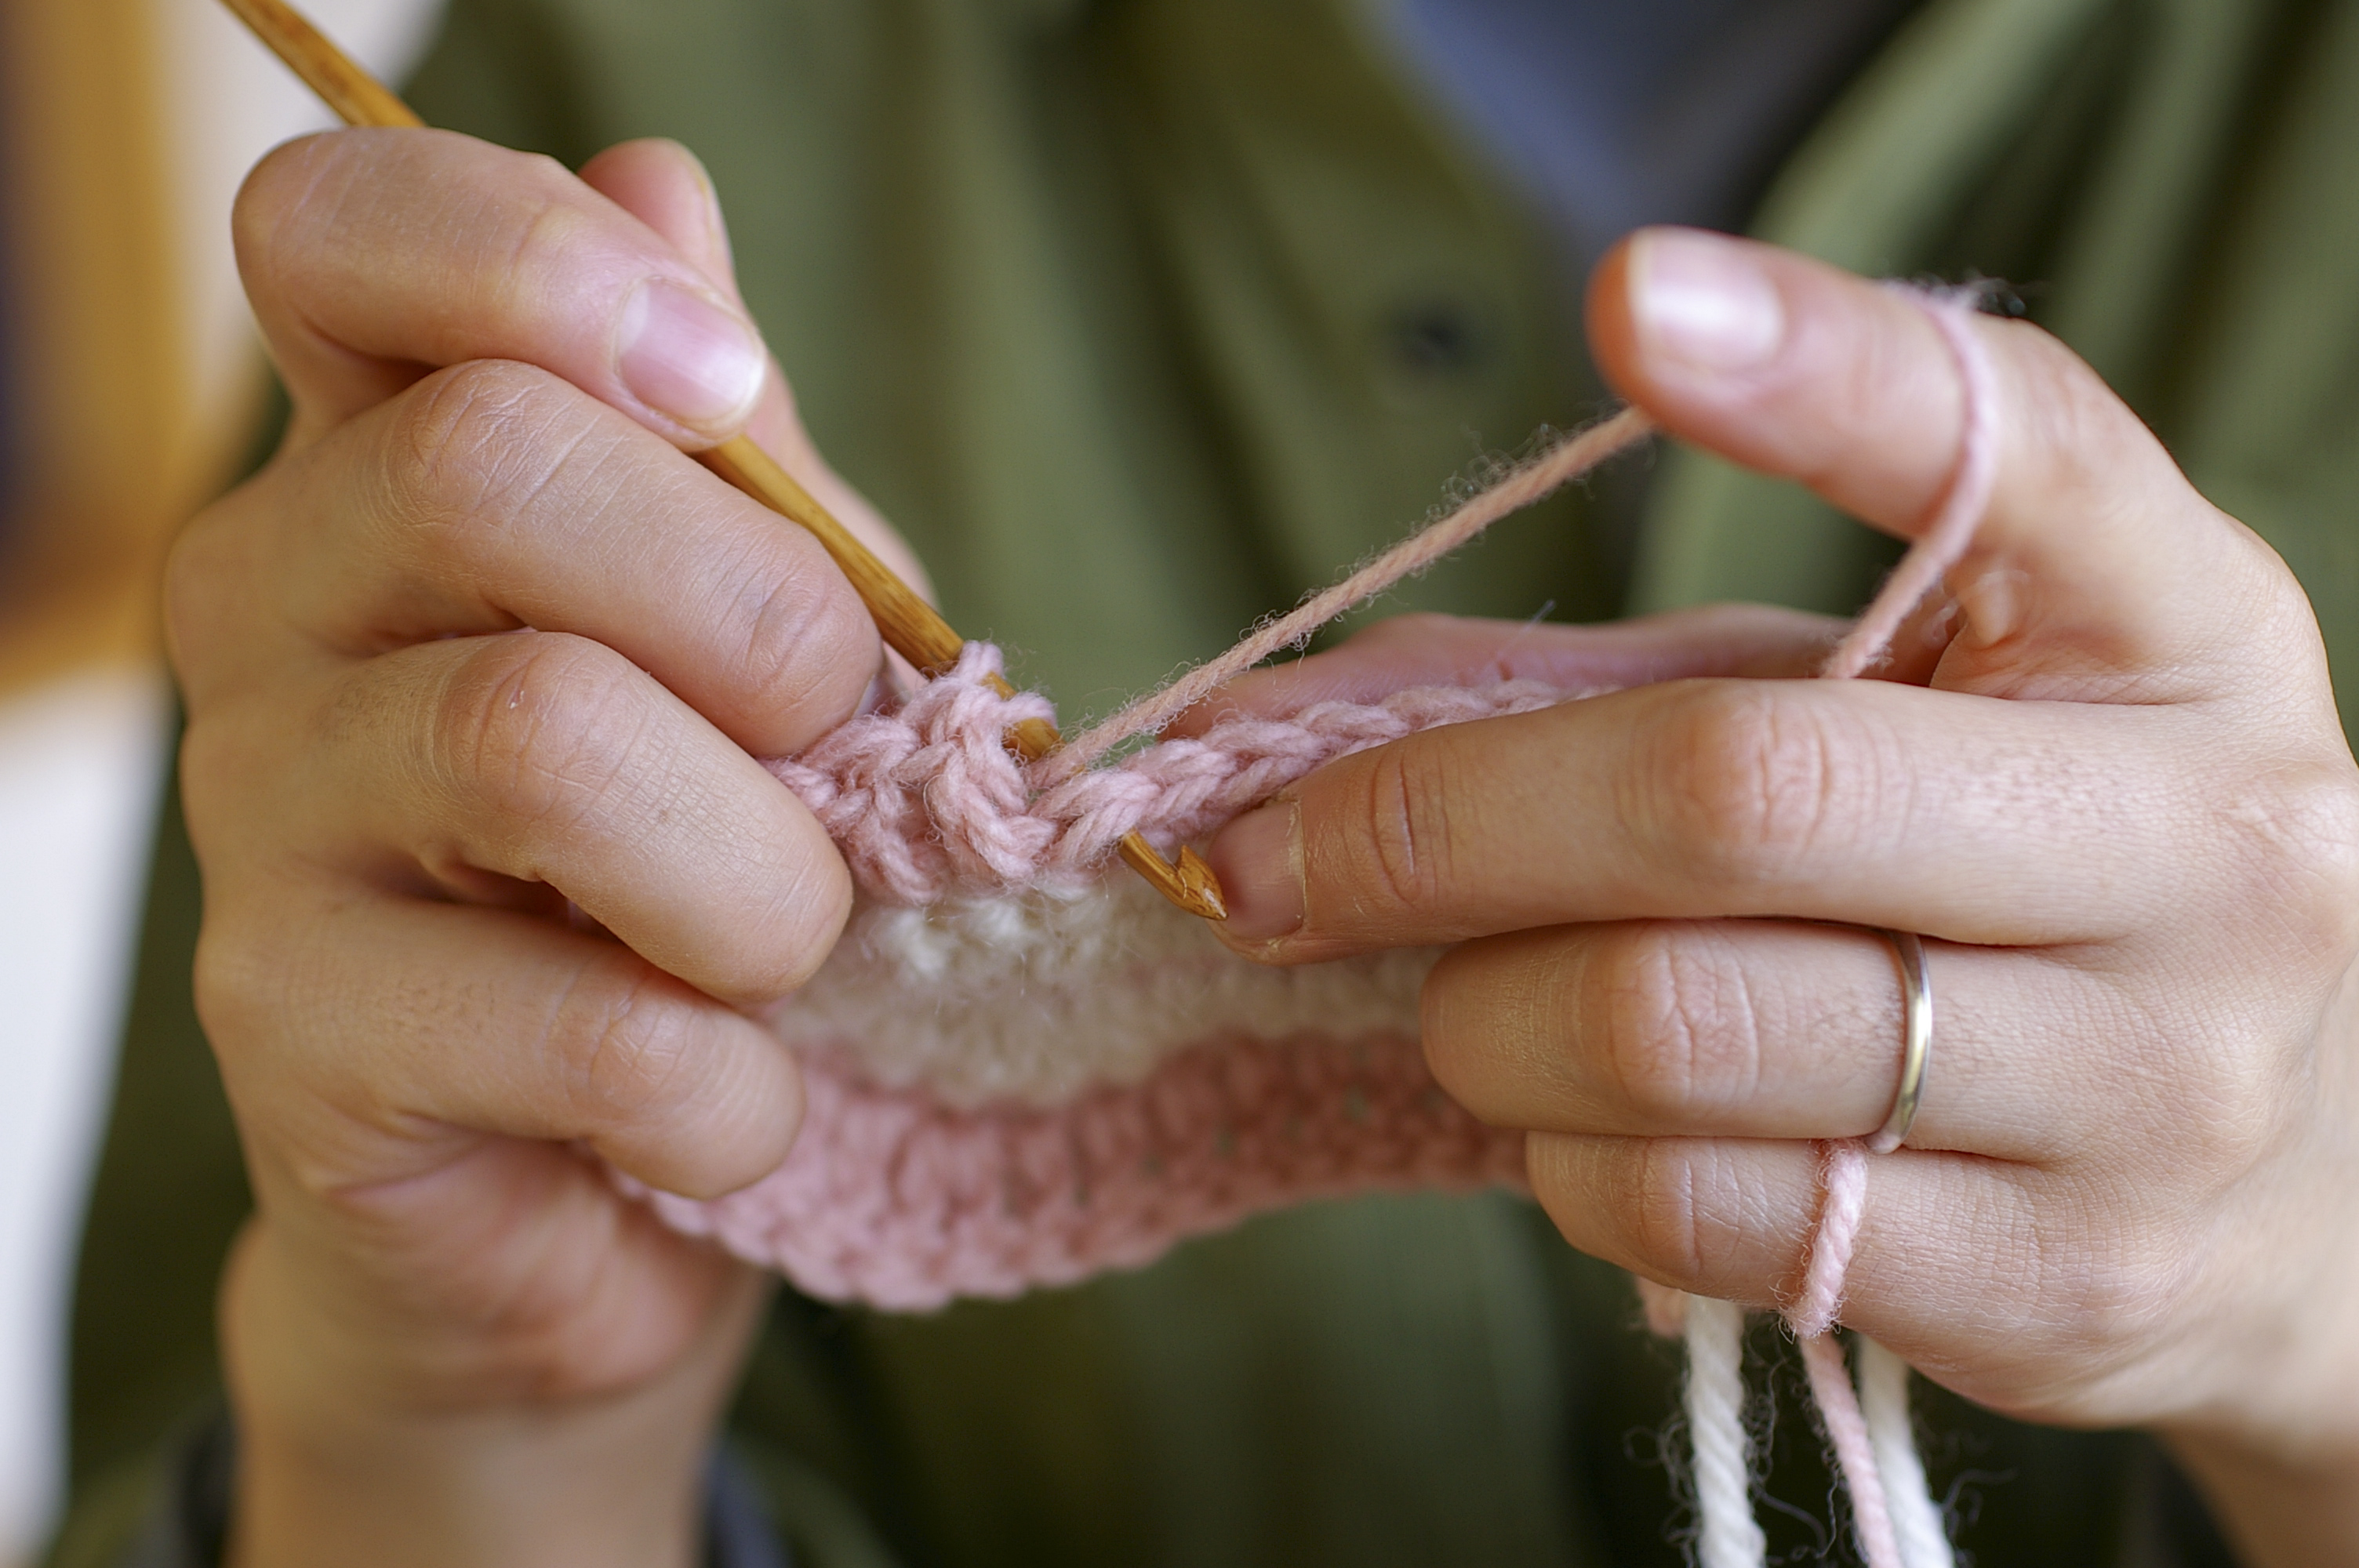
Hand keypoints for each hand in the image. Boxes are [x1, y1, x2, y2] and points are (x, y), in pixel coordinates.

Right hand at [171, 130, 887, 1567]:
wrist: (600, 1198)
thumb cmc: (699, 877)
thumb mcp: (756, 643)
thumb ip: (721, 448)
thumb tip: (655, 174)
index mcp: (385, 467)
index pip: (336, 231)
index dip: (535, 259)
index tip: (715, 388)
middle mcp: (272, 607)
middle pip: (490, 470)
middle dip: (765, 627)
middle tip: (837, 753)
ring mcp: (257, 826)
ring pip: (544, 741)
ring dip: (768, 879)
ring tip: (789, 950)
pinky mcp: (294, 1040)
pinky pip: (591, 1029)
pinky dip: (733, 1085)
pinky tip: (723, 1105)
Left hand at [1203, 228, 2358, 1565]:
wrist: (2294, 1189)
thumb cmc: (2004, 889)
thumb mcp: (1893, 720)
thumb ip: (1628, 678)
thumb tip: (1273, 728)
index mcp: (2172, 628)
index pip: (2013, 451)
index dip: (1817, 371)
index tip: (1633, 300)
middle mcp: (2204, 842)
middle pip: (1726, 793)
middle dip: (1431, 827)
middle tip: (1277, 858)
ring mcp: (2153, 1082)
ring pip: (1670, 1028)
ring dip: (1480, 1018)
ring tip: (1472, 1005)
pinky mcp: (2068, 1283)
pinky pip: (1697, 1210)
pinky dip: (1566, 1162)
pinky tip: (1593, 1127)